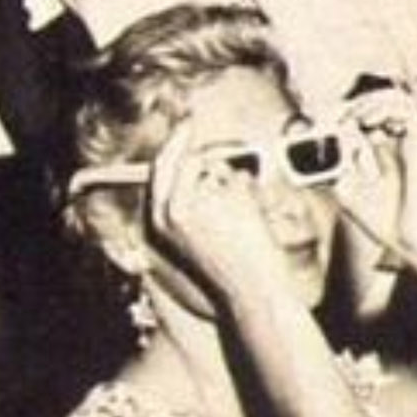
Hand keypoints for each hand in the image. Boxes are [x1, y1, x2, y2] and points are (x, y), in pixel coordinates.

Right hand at [146, 125, 295, 305]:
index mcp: (161, 219)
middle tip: (199, 126)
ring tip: (242, 209)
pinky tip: (251, 215)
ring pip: (214, 167)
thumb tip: (203, 163)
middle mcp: (172, 209)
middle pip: (180, 158)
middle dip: (190, 142)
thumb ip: (191, 199)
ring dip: (230, 177)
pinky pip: (237, 177)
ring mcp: (198, 202)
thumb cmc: (232, 267)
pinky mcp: (226, 199)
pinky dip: (248, 188)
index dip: (173, 143)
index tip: (184, 126)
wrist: (255, 290)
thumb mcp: (196, 235)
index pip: (161, 168)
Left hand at [331, 91, 416, 271]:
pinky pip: (407, 110)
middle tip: (335, 117)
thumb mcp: (347, 191)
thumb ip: (336, 167)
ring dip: (370, 103)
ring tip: (353, 118)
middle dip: (355, 105)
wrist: (413, 239)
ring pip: (396, 100)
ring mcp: (413, 142)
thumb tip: (322, 144)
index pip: (370, 116)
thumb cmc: (386, 222)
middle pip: (382, 103)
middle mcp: (401, 143)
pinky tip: (367, 123)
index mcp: (387, 153)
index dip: (348, 112)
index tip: (325, 121)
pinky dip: (383, 109)